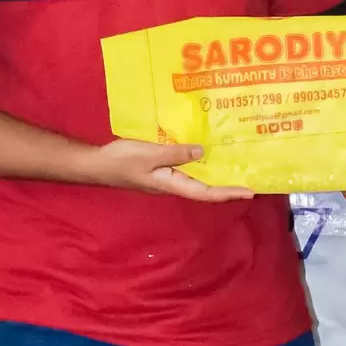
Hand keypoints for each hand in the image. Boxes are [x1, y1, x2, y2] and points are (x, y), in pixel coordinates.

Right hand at [85, 137, 252, 201]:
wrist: (96, 164)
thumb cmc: (121, 160)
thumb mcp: (150, 154)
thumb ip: (176, 154)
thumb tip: (203, 152)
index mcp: (172, 184)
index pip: (206, 192)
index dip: (228, 192)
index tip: (249, 190)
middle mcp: (172, 184)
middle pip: (205, 188)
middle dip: (227, 184)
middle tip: (249, 177)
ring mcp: (165, 178)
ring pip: (196, 179)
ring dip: (215, 174)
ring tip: (234, 165)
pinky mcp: (159, 170)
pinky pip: (185, 169)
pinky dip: (199, 163)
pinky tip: (204, 153)